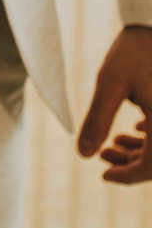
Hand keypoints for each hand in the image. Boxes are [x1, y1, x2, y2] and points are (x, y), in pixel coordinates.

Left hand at [77, 25, 151, 182]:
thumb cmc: (133, 51)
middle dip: (132, 163)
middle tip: (103, 156)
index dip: (127, 176)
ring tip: (112, 144)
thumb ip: (98, 120)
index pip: (151, 167)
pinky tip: (133, 128)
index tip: (103, 175)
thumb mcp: (110, 84)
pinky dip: (151, 136)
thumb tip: (84, 155)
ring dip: (141, 150)